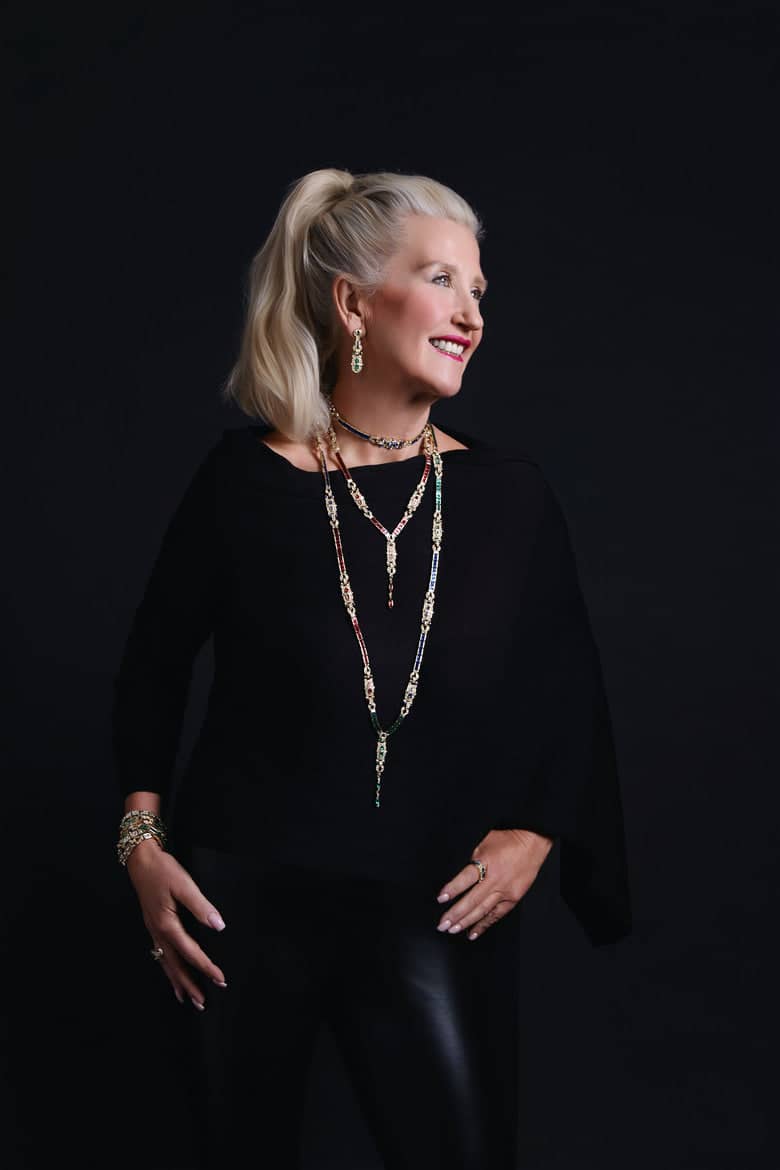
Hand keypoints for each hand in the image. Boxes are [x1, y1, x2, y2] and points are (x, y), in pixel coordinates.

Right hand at [126, 839, 227, 1009]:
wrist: (141, 861)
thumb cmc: (163, 871)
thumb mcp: (184, 885)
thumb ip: (201, 907)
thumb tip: (219, 926)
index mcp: (167, 925)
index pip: (191, 953)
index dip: (206, 967)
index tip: (220, 980)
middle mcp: (158, 933)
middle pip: (175, 965)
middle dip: (189, 985)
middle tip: (202, 1003)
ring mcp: (153, 931)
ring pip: (166, 963)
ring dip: (177, 981)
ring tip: (187, 998)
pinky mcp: (153, 926)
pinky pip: (160, 955)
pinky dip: (168, 968)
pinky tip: (172, 974)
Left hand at [435, 828, 553, 940]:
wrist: (533, 842)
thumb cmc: (507, 839)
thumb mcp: (484, 841)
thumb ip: (472, 858)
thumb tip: (457, 874)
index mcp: (487, 862)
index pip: (465, 879)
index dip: (452, 890)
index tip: (441, 899)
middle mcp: (496, 879)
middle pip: (472, 900)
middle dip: (456, 914)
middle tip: (442, 924)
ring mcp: (506, 891)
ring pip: (483, 910)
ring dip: (466, 922)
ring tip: (452, 930)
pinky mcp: (514, 898)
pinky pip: (496, 915)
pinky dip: (484, 925)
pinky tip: (473, 933)